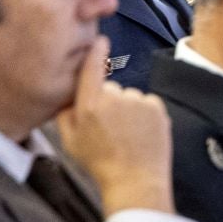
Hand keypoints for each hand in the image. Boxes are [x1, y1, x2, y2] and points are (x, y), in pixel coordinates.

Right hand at [55, 37, 173, 215]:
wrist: (135, 180)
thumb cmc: (99, 163)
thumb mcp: (70, 141)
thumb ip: (65, 114)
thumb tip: (68, 96)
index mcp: (90, 105)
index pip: (91, 69)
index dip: (95, 53)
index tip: (99, 41)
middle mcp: (115, 98)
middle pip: (110, 89)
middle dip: (108, 103)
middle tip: (109, 129)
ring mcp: (139, 101)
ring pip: (129, 98)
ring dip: (127, 110)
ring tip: (126, 135)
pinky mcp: (157, 107)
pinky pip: (146, 104)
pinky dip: (144, 115)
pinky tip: (140, 134)